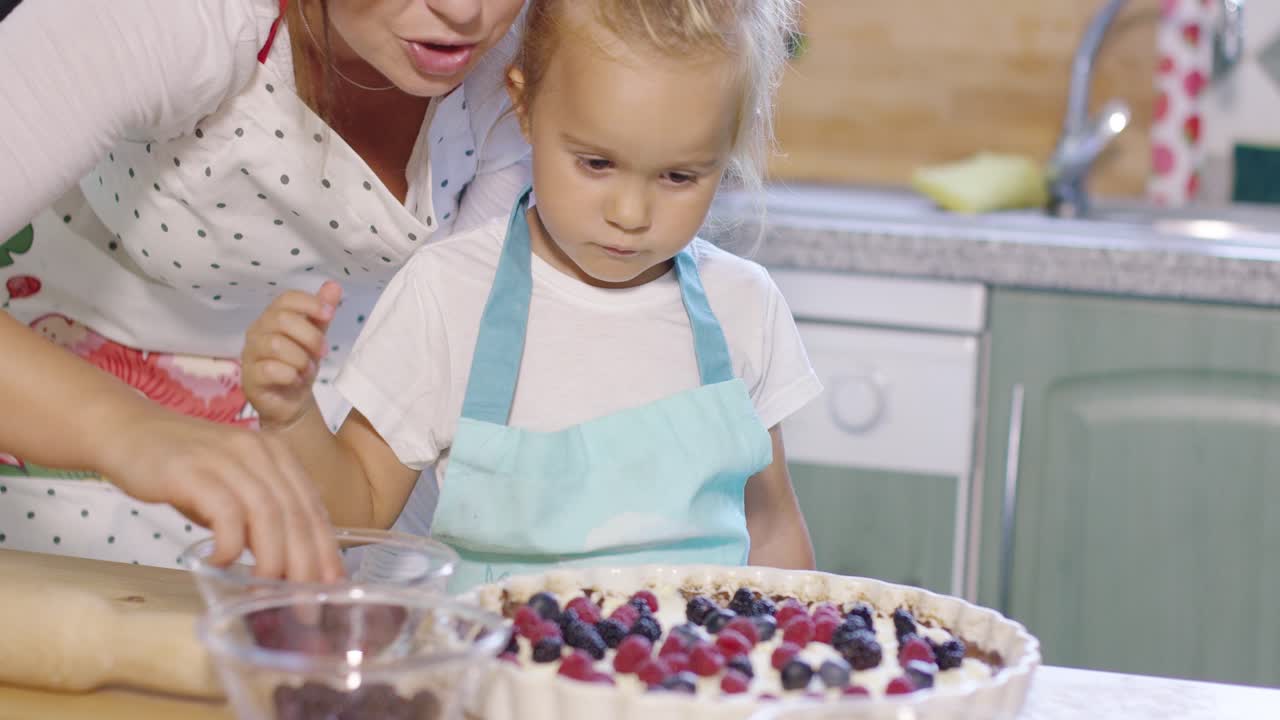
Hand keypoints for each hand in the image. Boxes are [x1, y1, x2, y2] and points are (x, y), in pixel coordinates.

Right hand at [99, 410, 342, 581]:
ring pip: (268, 514)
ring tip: (266, 593)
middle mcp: (259, 451)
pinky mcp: (192, 470)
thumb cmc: (185, 472)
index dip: (326, 551)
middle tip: (306, 606)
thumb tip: (292, 569)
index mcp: (278, 454)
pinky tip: (222, 563)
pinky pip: (225, 512)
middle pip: (296, 514)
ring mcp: (227, 458)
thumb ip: (263, 519)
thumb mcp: (235, 490)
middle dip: (306, 566)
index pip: (313, 509)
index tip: (333, 590)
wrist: (127, 433)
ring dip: (272, 560)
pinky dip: (229, 544)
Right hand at [242, 281, 342, 428]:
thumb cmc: (300, 364)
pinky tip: (296, 380)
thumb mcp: (316, 337)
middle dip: (310, 336)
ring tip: (308, 369)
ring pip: (276, 345)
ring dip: (301, 358)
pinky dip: (290, 375)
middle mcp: (257, 331)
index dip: (310, 303)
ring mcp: (250, 355)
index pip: (286, 298)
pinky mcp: (249, 378)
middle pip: (282, 320)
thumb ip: (321, 314)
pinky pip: (269, 369)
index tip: (329, 314)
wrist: (291, 402)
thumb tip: (334, 285)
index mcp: (272, 317)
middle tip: (323, 352)